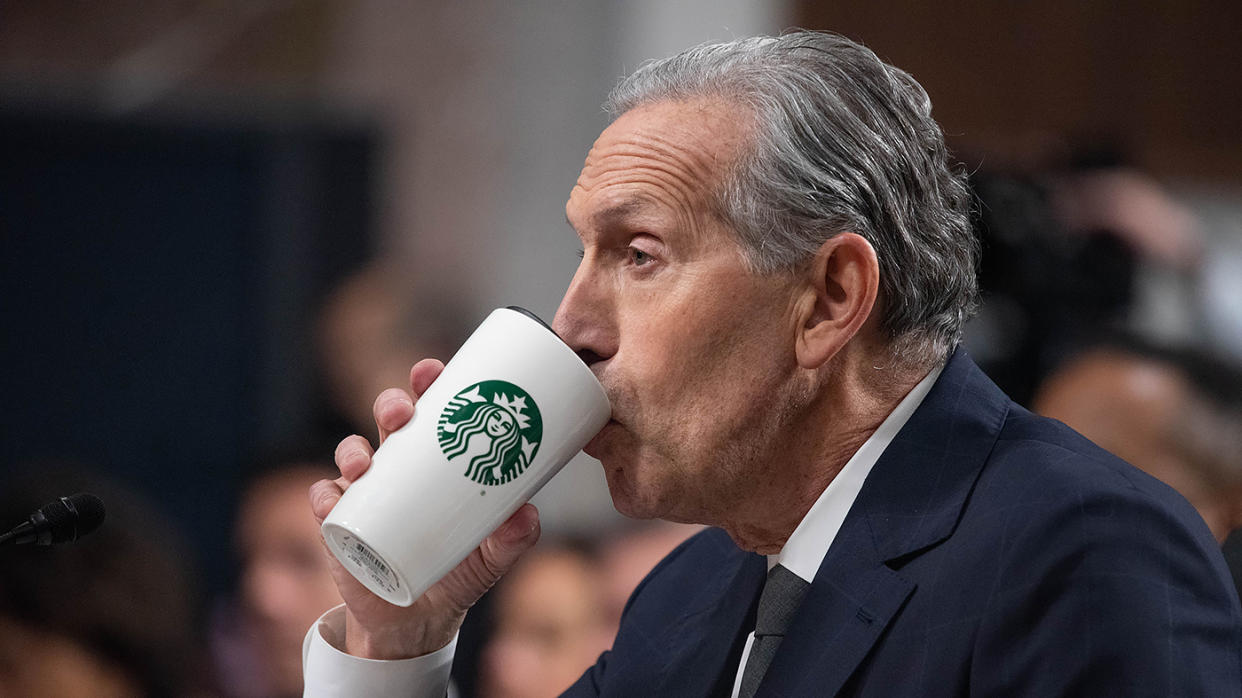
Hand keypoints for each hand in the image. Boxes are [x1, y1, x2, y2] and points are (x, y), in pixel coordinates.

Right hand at [309, 358, 541, 658]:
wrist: (420, 618)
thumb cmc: (459, 570)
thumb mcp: (492, 555)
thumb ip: (513, 537)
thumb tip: (528, 514)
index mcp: (436, 458)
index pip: (431, 408)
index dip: (428, 383)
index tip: (431, 371)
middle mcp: (399, 466)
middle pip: (389, 420)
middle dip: (391, 405)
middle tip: (401, 414)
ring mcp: (366, 492)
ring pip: (351, 452)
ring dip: (352, 450)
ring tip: (363, 464)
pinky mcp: (340, 524)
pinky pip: (325, 499)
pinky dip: (324, 496)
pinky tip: (331, 501)